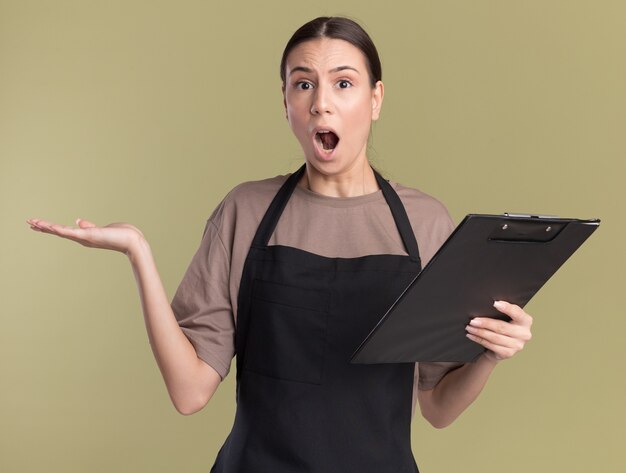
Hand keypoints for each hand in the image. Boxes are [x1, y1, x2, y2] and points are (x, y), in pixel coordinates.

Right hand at [26, 217, 144, 255]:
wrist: (132, 241)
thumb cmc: (121, 235)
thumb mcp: (102, 229)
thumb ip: (88, 226)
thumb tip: (78, 221)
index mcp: (85, 236)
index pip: (64, 231)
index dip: (51, 227)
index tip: (38, 224)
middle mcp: (82, 239)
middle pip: (59, 232)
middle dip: (44, 227)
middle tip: (28, 223)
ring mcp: (85, 238)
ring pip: (61, 232)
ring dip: (47, 227)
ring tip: (32, 222)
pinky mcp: (89, 236)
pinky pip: (70, 232)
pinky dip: (59, 229)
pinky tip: (48, 226)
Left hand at [465, 300, 532, 362]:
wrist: (503, 347)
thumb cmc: (504, 327)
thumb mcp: (507, 318)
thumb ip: (503, 311)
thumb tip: (489, 304)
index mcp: (526, 321)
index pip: (517, 313)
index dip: (507, 308)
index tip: (495, 303)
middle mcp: (524, 334)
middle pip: (501, 327)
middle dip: (485, 323)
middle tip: (473, 320)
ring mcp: (517, 345)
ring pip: (494, 337)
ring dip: (479, 332)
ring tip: (469, 327)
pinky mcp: (508, 353)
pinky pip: (490, 345)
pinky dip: (479, 339)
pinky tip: (472, 335)